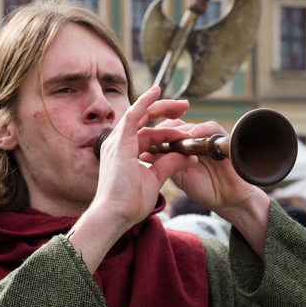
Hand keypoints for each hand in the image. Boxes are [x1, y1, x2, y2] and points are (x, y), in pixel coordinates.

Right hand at [69, 86, 197, 272]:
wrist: (115, 214)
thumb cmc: (129, 202)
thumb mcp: (155, 179)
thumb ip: (170, 163)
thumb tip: (190, 155)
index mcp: (126, 152)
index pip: (149, 133)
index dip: (168, 129)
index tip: (186, 129)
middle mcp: (119, 143)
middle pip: (145, 119)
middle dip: (166, 111)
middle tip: (185, 107)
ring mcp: (118, 141)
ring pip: (142, 115)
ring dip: (162, 107)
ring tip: (182, 105)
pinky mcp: (120, 142)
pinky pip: (133, 115)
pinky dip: (145, 102)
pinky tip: (157, 92)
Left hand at [141, 120, 262, 215]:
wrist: (228, 199)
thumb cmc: (204, 189)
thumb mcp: (179, 177)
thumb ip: (163, 163)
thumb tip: (143, 152)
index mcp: (179, 146)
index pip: (161, 132)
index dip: (150, 132)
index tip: (137, 138)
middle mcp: (191, 139)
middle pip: (172, 124)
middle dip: (161, 125)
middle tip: (150, 130)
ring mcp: (205, 137)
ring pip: (188, 124)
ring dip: (178, 130)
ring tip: (170, 137)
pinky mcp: (220, 138)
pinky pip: (210, 127)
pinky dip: (199, 130)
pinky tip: (191, 136)